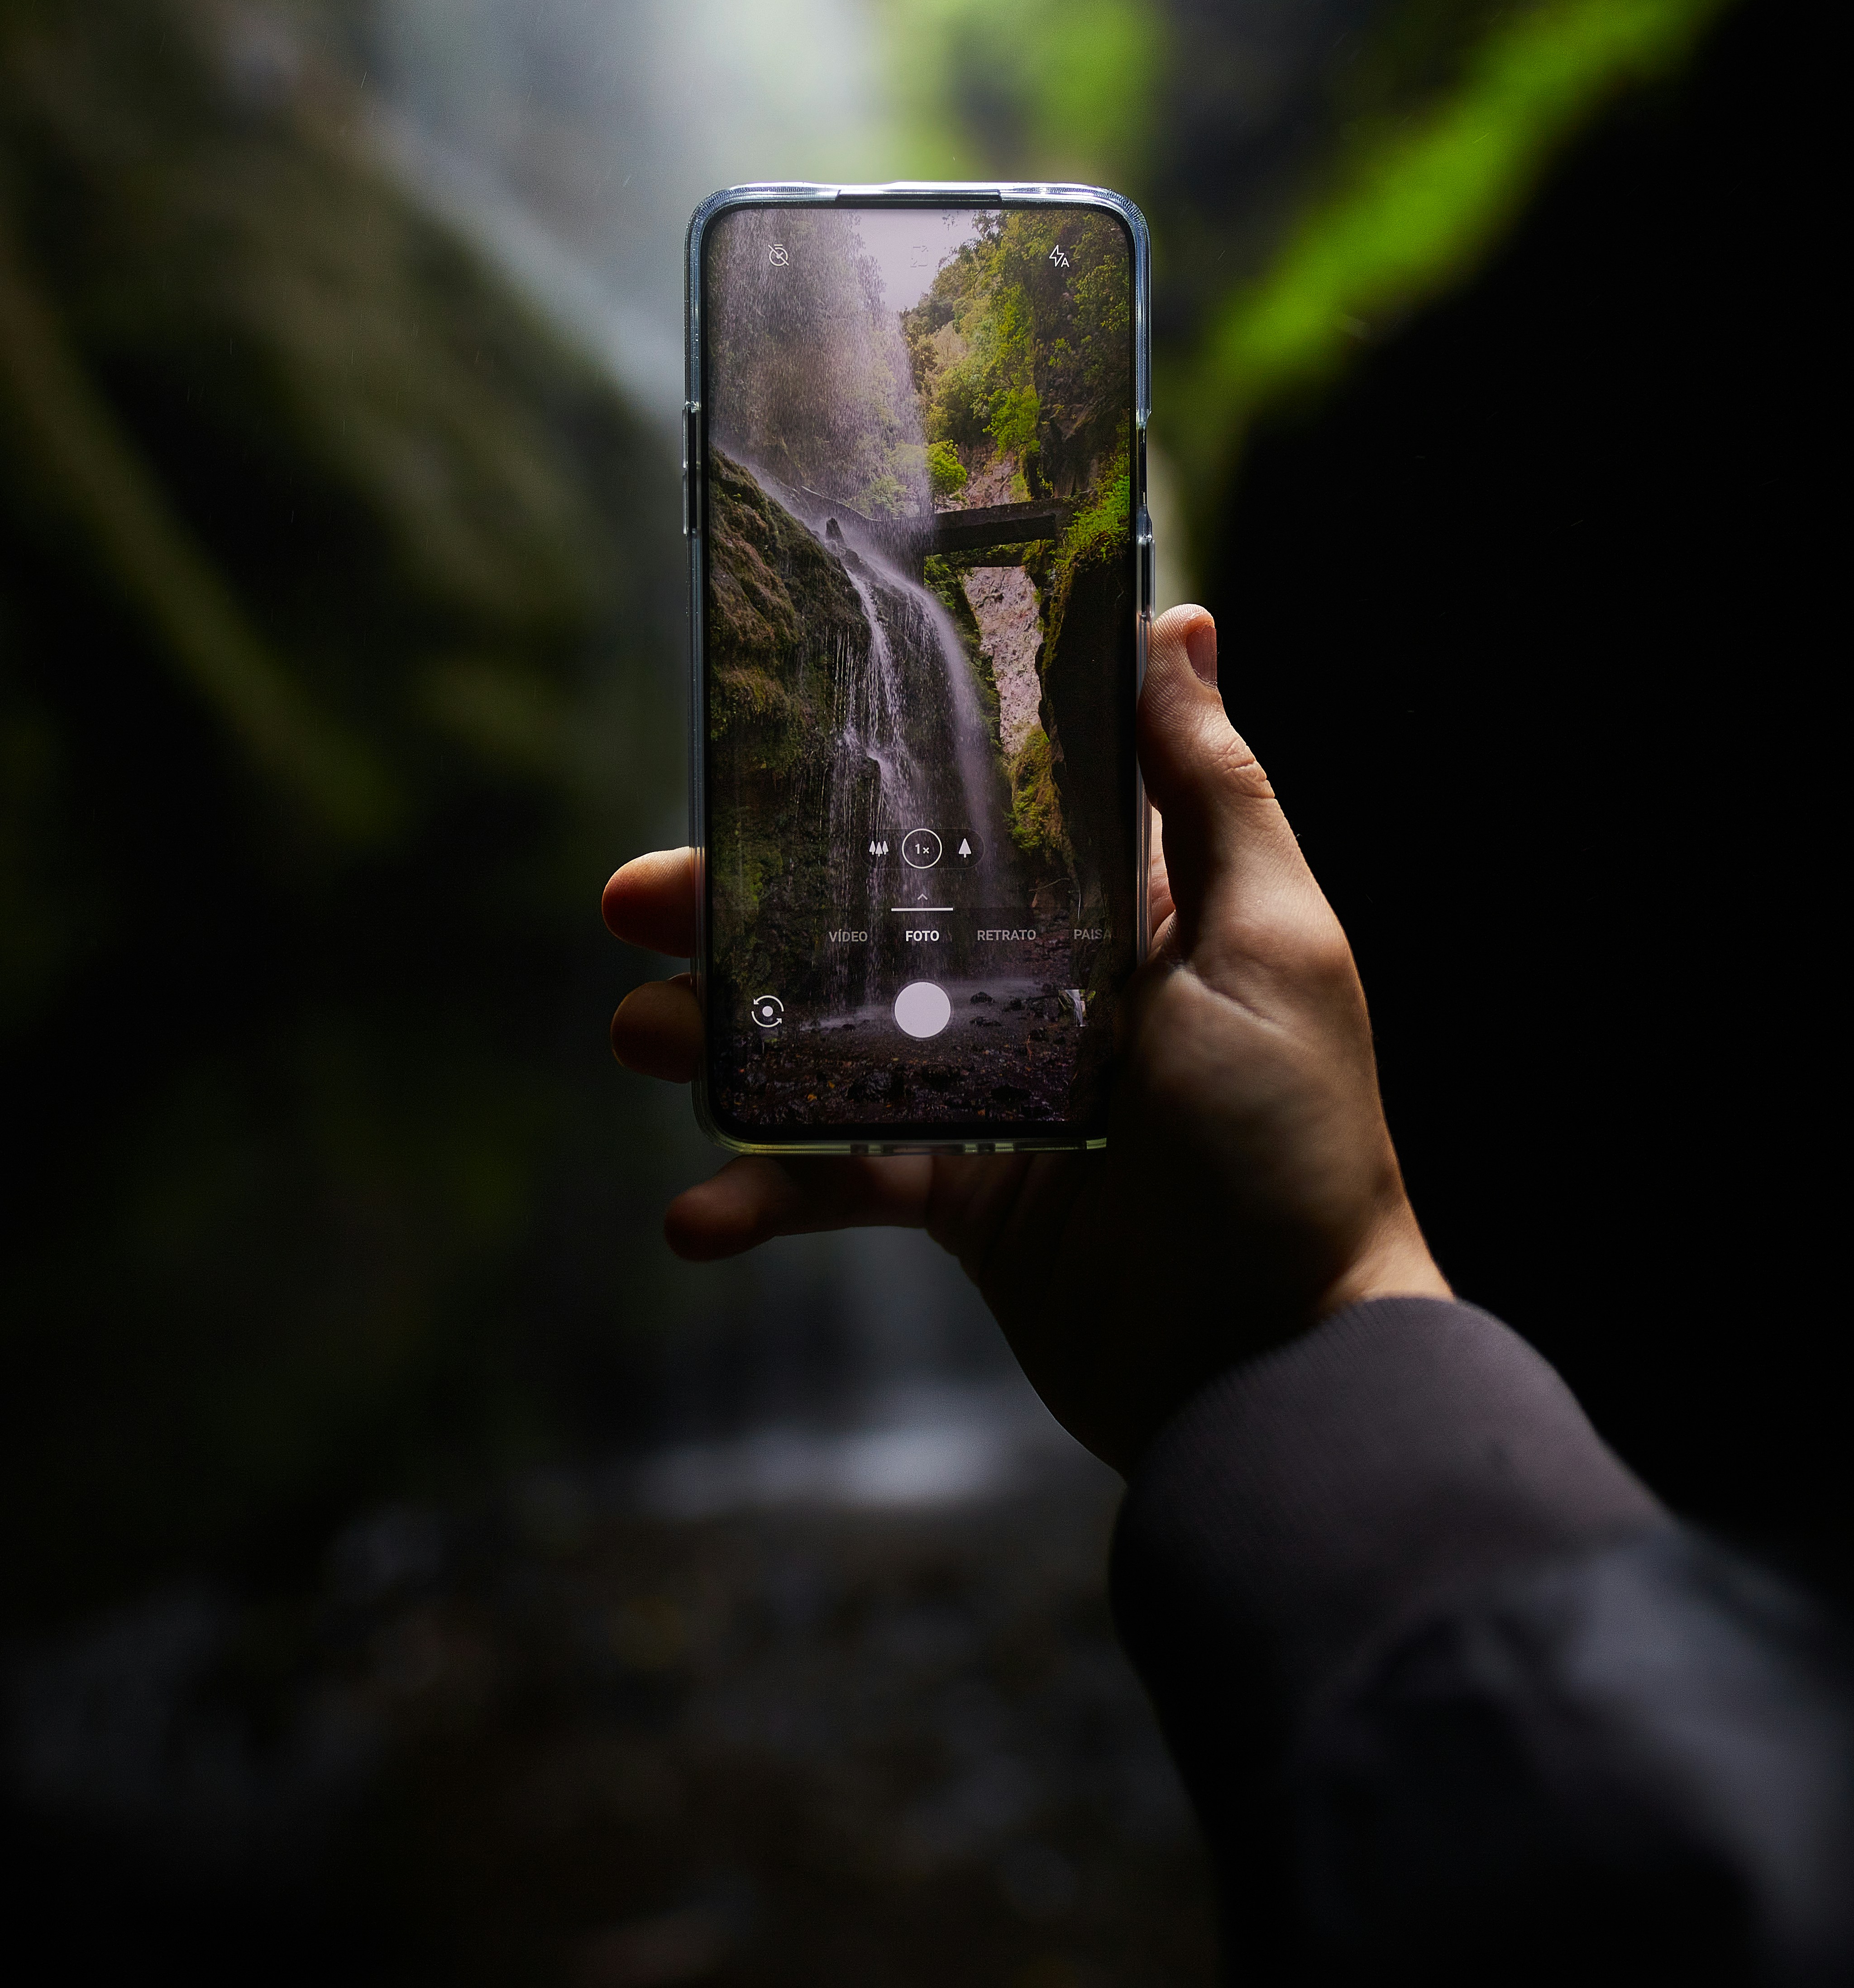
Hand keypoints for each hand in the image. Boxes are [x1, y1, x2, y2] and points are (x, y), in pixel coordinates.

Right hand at [602, 606, 1448, 1474]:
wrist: (1282, 1365)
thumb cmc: (1295, 1138)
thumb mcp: (1269, 940)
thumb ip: (1210, 789)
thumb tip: (1180, 622)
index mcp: (1111, 912)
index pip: (966, 815)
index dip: (858, 781)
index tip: (750, 750)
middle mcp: (1042, 990)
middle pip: (864, 922)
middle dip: (740, 912)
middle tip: (629, 901)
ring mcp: (992, 1094)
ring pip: (825, 1045)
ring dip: (720, 1045)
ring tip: (640, 1034)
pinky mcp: (962, 1197)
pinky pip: (840, 1183)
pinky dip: (765, 1197)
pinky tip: (695, 1215)